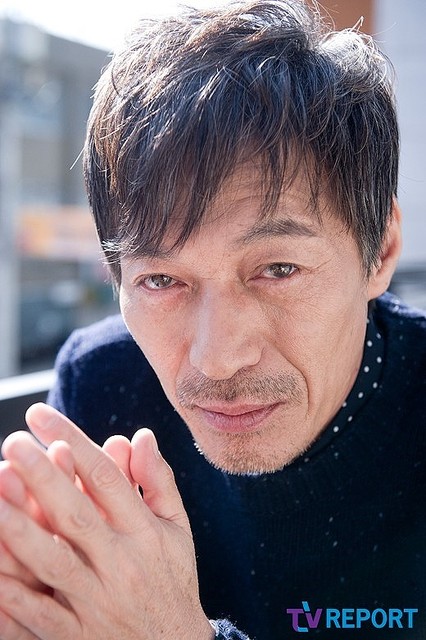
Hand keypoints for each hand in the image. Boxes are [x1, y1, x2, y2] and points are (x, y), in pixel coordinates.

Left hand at [0, 403, 214, 639]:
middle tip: (12, 443)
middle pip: (76, 514)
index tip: (41, 418)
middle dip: (42, 477)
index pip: (106, 478)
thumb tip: (140, 436)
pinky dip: (12, 592)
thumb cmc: (173, 580)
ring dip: (19, 528)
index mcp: (145, 531)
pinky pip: (37, 613)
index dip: (72, 442)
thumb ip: (159, 481)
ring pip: (51, 562)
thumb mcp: (178, 528)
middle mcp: (121, 563)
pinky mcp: (76, 636)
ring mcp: (97, 601)